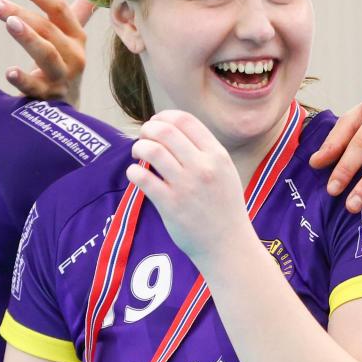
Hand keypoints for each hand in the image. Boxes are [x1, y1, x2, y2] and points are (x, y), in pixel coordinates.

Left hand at [0, 0, 93, 104]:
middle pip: (48, 29)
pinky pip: (36, 88)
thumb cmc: (64, 68)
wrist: (69, 115)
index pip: (60, 10)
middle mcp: (74, 56)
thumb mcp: (72, 41)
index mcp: (76, 38)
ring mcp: (62, 78)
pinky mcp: (50, 99)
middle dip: (20, 13)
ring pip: (47, 55)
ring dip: (29, 38)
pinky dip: (23, 80)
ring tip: (9, 23)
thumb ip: (78, 14)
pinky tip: (10, 72)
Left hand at [128, 110, 252, 265]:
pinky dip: (133, 171)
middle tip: (143, 138)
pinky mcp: (170, 205)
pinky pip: (143, 178)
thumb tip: (171, 129)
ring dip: (138, 147)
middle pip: (165, 131)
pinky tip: (136, 174)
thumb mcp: (225, 171)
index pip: (185, 121)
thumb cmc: (224, 207)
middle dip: (147, 130)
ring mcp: (186, 186)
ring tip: (138, 154)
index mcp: (217, 155)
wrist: (227, 244)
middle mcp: (203, 167)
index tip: (155, 123)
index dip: (164, 117)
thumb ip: (204, 150)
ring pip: (152, 151)